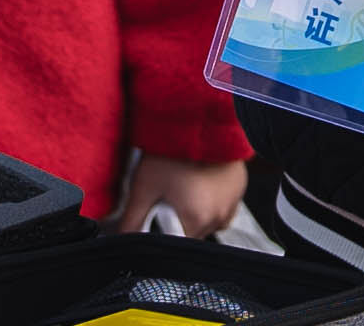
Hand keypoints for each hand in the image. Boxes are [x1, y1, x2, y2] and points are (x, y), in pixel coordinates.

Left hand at [112, 154, 249, 237]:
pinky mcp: (240, 187)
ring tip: (183, 187)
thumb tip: (123, 243)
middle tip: (167, 196)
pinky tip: (198, 182)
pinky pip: (223, 207)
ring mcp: (234, 201)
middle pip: (193, 235)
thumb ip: (131, 223)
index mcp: (197, 219)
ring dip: (195, 213)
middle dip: (178, 222)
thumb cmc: (170, 151)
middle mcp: (220, 215)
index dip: (162, 234)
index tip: (157, 215)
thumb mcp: (143, 188)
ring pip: (209, 222)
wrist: (197, 115)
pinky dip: (211, 201)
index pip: (177, 247)